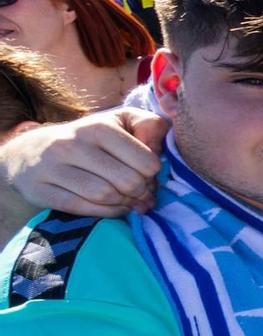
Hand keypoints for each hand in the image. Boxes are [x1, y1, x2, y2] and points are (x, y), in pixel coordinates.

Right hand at [0, 107, 166, 216]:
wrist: (29, 153)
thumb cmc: (87, 139)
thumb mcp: (118, 122)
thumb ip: (148, 125)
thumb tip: (160, 145)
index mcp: (98, 127)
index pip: (146, 162)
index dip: (154, 174)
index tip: (149, 176)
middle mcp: (72, 144)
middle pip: (128, 182)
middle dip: (141, 192)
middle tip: (141, 194)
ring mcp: (52, 167)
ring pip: (105, 196)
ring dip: (124, 204)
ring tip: (128, 201)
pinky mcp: (40, 189)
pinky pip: (83, 208)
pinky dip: (105, 212)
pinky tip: (112, 207)